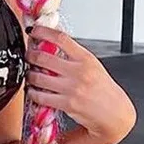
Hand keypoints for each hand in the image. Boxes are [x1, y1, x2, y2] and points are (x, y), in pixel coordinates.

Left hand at [25, 25, 136, 143]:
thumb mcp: (93, 65)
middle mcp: (79, 72)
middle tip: (28, 56)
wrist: (115, 112)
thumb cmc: (103, 89)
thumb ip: (74, 55)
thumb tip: (53, 42)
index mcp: (85, 58)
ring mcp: (72, 88)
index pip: (60, 38)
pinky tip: (33, 91)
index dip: (43, 31)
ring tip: (30, 74)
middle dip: (30, 55)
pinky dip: (32, 93)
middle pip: (43, 57)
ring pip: (37, 77)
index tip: (33, 30)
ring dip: (29, 75)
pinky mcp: (67, 104)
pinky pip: (40, 96)